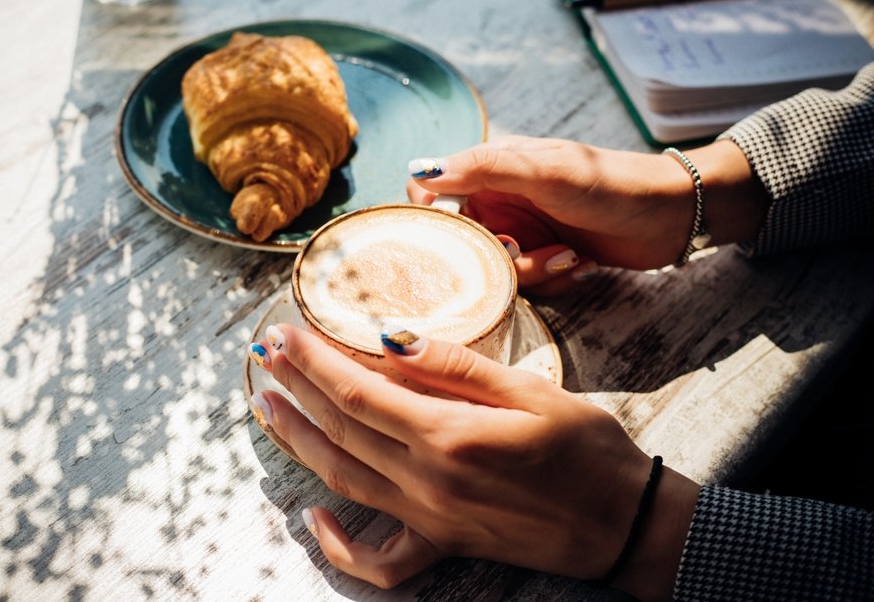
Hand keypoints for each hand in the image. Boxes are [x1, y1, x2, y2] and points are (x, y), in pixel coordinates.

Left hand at [250, 324, 699, 600]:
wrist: (622, 523)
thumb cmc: (586, 449)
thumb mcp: (529, 390)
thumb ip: (455, 366)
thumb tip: (391, 338)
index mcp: (449, 434)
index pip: (358, 390)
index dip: (313, 360)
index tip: (284, 332)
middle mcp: (427, 481)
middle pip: (341, 428)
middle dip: (296, 388)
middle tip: (265, 356)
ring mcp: (430, 518)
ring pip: (343, 477)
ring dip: (298, 441)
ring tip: (268, 409)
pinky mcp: (441, 542)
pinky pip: (378, 557)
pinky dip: (339, 545)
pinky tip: (313, 519)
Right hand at [408, 136, 766, 292]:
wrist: (671, 215)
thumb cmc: (609, 182)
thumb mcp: (545, 171)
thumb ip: (483, 168)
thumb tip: (420, 170)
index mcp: (492, 170)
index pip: (433, 192)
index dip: (432, 218)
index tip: (451, 238)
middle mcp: (500, 201)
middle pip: (462, 242)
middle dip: (494, 256)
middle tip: (523, 250)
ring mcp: (523, 231)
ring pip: (495, 269)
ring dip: (532, 271)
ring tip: (569, 254)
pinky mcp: (545, 258)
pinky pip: (526, 284)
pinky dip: (551, 279)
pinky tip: (580, 264)